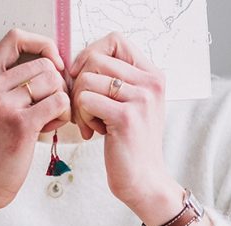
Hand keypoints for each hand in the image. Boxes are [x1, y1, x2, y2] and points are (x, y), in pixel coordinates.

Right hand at [0, 29, 70, 211]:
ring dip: (60, 100)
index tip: (52, 62)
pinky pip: (59, 103)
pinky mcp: (21, 125)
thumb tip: (49, 64)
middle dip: (56, 84)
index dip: (41, 44)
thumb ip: (8, 83)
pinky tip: (51, 126)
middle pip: (43, 64)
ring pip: (53, 82)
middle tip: (50, 105)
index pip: (14, 38)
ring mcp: (4, 106)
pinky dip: (63, 114)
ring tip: (48, 118)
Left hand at [68, 32, 182, 223]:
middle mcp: (151, 82)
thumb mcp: (130, 104)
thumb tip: (78, 61)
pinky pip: (85, 100)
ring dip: (79, 104)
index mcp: (153, 75)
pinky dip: (81, 117)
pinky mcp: (126, 117)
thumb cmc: (131, 143)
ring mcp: (141, 99)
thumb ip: (114, 80)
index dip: (90, 53)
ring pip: (86, 80)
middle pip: (95, 59)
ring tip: (90, 123)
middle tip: (84, 108)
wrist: (144, 180)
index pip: (115, 40)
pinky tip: (92, 132)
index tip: (83, 76)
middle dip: (79, 84)